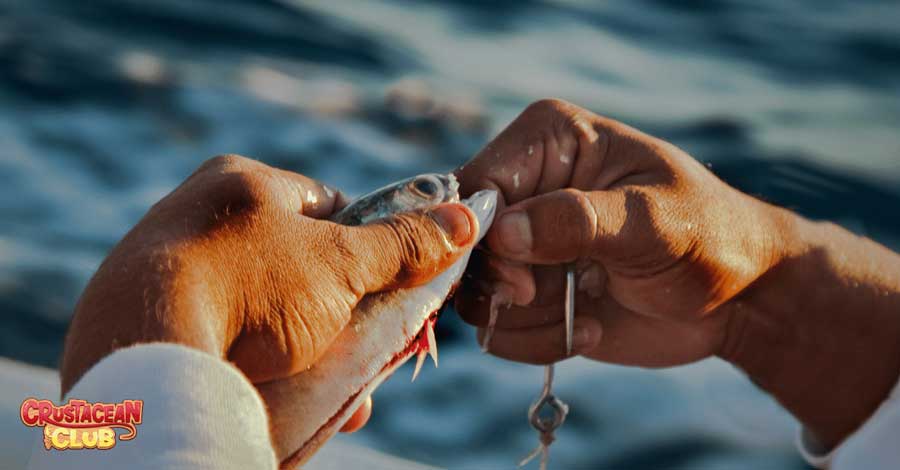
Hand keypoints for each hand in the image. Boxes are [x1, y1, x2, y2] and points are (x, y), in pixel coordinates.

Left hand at [61, 154, 476, 432]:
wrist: (143, 351)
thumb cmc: (251, 288)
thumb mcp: (342, 264)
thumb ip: (403, 244)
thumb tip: (466, 219)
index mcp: (241, 182)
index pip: (325, 206)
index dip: (363, 247)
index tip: (381, 288)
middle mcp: (197, 216)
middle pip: (294, 265)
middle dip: (337, 314)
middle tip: (361, 351)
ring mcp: (165, 269)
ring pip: (259, 309)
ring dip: (304, 350)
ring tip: (334, 391)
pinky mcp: (145, 320)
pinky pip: (218, 337)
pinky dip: (254, 366)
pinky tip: (280, 397)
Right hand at [456, 99, 899, 448]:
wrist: (737, 298)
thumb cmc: (707, 236)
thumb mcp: (650, 222)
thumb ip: (575, 221)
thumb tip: (501, 233)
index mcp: (548, 142)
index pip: (475, 185)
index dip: (482, 238)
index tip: (523, 283)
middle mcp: (525, 187)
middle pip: (461, 242)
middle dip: (503, 285)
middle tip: (548, 300)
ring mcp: (523, 243)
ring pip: (473, 292)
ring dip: (523, 320)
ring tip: (584, 316)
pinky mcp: (528, 291)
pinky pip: (495, 326)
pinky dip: (535, 341)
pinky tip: (586, 327)